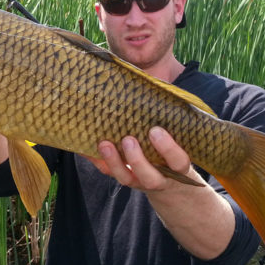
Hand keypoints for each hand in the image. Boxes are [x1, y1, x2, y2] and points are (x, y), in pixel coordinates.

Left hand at [88, 126, 204, 191]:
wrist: (169, 179)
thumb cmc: (173, 146)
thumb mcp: (179, 136)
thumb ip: (168, 118)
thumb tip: (150, 83)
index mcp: (178, 165)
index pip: (179, 161)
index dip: (168, 148)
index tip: (155, 130)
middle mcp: (160, 177)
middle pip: (150, 177)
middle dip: (137, 159)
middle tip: (128, 139)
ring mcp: (140, 180)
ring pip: (127, 178)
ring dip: (114, 162)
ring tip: (104, 143)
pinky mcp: (124, 178)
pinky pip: (108, 173)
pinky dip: (97, 161)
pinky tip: (85, 148)